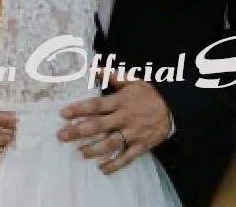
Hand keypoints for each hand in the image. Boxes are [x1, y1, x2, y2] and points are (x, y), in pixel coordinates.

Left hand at [57, 77, 171, 174]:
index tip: (64, 113)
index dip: (79, 109)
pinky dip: (115, 164)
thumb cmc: (148, 93)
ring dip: (94, 149)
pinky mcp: (141, 145)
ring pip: (111, 143)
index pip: (96, 105)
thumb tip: (93, 67)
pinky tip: (102, 168)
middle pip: (99, 125)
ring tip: (80, 152)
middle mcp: (125, 117)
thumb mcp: (131, 80)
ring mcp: (133, 133)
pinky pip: (127, 157)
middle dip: (79, 131)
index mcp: (121, 100)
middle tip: (62, 135)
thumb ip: (110, 75)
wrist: (173, 108)